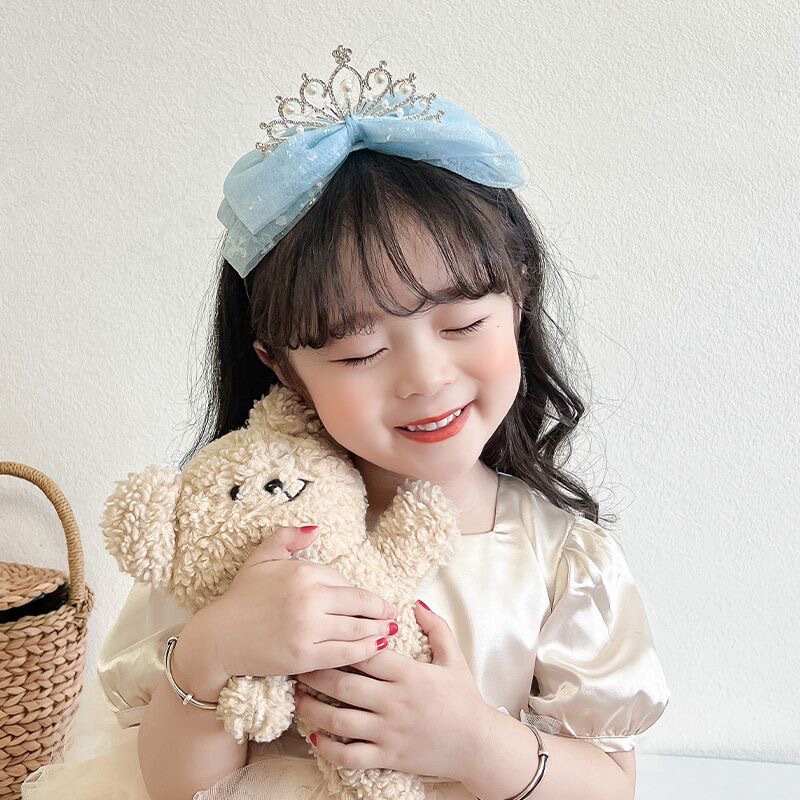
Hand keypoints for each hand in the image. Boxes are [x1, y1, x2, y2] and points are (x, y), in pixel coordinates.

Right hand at [200, 526, 398, 678]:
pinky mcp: (305, 655)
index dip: (359, 593)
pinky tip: (376, 647)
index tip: (371, 600)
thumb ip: (287, 537)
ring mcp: (308, 628)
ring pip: (356, 628)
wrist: (218, 638)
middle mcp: (310, 598)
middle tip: (392, 614)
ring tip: (390, 631)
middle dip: (380, 610)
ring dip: (378, 630)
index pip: (344, 581)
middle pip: (358, 604)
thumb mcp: (261, 558)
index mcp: (303, 572)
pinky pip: (344, 652)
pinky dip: (365, 650)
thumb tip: (317, 529)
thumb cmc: (241, 597)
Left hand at [293, 600, 492, 781]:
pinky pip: (350, 756)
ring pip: (340, 721)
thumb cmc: (464, 698)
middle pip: (344, 685)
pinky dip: (329, 749)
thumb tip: (417, 602)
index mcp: (408, 674)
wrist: (478, 745)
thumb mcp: (454, 656)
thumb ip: (436, 627)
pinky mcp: (387, 756)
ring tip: (298, 697)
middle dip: (316, 674)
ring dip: (313, 709)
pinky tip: (315, 738)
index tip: (322, 635)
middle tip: (297, 663)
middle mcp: (394, 701)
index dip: (341, 644)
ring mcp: (389, 731)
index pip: (365, 655)